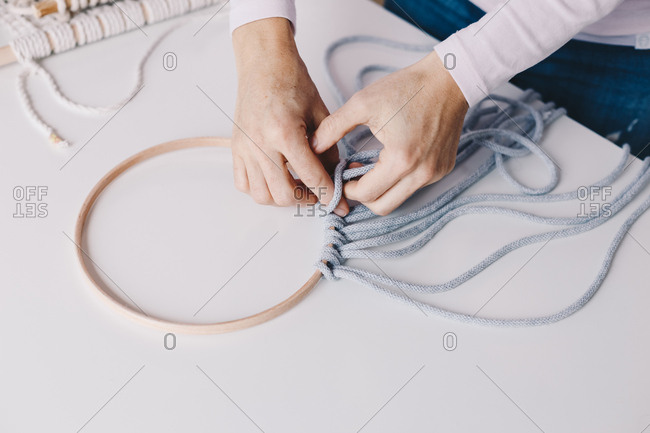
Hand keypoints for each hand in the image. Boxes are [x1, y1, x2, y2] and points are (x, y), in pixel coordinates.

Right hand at [231, 18, 349, 215]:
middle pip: (283, 194)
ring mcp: (244, 147)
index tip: (339, 206)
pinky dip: (260, 189)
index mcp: (284, 132)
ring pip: (261, 195)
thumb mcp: (320, 113)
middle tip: (318, 194)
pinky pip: (243, 184)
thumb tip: (336, 176)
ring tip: (297, 187)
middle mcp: (260, 143)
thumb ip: (329, 148)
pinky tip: (275, 180)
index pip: (311, 176)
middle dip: (305, 200)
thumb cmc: (292, 82)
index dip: (329, 195)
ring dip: (282, 198)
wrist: (264, 63)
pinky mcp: (236, 148)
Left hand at [312, 51, 467, 214]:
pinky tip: (390, 160)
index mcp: (401, 159)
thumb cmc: (408, 88)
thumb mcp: (362, 103)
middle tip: (352, 177)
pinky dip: (398, 181)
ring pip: (398, 200)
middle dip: (362, 196)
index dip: (347, 188)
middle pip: (382, 207)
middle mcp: (422, 173)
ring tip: (370, 167)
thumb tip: (311, 147)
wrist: (449, 80)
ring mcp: (435, 174)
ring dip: (380, 190)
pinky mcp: (442, 169)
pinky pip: (413, 187)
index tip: (340, 174)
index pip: (366, 194)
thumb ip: (332, 128)